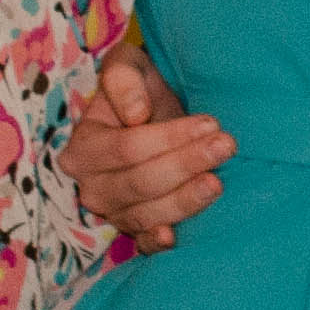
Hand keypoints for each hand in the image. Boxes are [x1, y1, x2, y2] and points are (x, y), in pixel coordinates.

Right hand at [62, 38, 231, 251]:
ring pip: (147, 213)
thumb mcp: (127, 66)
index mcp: (84, 148)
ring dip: (185, 200)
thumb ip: (123, 78)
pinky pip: (142, 244)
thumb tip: (134, 115)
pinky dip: (156, 244)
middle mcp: (92, 186)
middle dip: (186, 164)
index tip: (210, 123)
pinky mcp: (135, 230)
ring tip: (218, 182)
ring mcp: (113, 213)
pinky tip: (174, 238)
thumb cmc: (141, 89)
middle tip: (226, 146)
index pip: (128, 148)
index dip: (169, 138)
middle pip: (140, 182)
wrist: (156, 116)